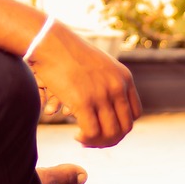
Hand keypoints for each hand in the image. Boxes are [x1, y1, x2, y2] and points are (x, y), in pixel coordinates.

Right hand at [29, 25, 140, 146]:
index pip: (134, 114)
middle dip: (110, 139)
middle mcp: (117, 87)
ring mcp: (102, 95)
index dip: (121, 127)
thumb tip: (103, 103)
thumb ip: (106, 81)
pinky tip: (77, 135)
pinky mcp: (83, 102)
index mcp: (123, 77)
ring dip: (98, 142)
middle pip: (124, 127)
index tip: (105, 129)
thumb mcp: (97, 64)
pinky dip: (86, 139)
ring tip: (84, 139)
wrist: (50, 41)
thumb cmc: (68, 52)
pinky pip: (92, 132)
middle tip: (94, 140)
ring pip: (110, 133)